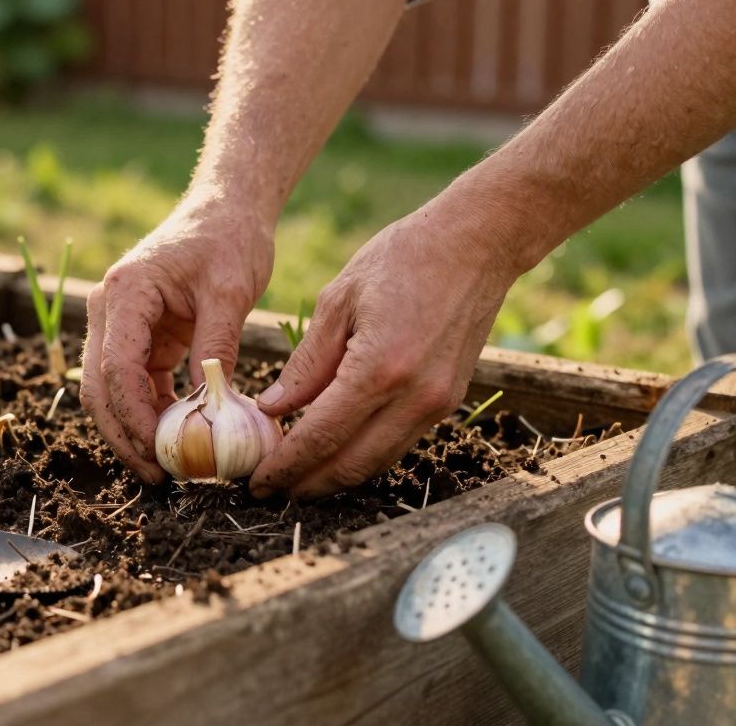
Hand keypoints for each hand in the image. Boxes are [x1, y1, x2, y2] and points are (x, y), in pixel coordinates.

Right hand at [80, 197, 274, 483]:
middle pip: (100, 387)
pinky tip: (177, 439)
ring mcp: (119, 325)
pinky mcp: (139, 337)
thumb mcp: (230, 292)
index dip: (134, 415)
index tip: (161, 451)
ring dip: (134, 430)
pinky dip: (151, 414)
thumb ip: (216, 346)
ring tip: (167, 468)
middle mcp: (109, 309)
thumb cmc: (229, 240)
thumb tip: (210, 407)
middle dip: (124, 435)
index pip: (116, 366)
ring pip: (111, 391)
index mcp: (126, 293)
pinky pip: (135, 384)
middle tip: (157, 476)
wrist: (227, 211)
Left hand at [249, 205, 519, 498]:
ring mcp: (437, 404)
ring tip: (298, 477)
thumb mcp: (339, 301)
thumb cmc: (403, 259)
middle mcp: (413, 397)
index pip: (320, 438)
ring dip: (336, 477)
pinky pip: (399, 443)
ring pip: (377, 462)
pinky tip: (336, 449)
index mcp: (379, 369)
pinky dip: (364, 454)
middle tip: (272, 490)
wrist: (478, 244)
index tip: (258, 483)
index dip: (285, 466)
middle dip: (307, 484)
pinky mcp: (449, 401)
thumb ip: (307, 364)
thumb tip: (273, 408)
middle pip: (350, 465)